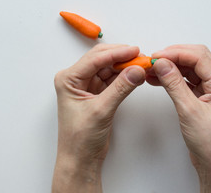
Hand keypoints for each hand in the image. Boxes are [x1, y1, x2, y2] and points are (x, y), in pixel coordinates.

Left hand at [52, 44, 145, 192]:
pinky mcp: (98, 93)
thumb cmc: (80, 139)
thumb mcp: (101, 110)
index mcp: (68, 79)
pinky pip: (113, 79)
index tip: (135, 51)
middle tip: (141, 57)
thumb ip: (121, 88)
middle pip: (102, 59)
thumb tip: (137, 70)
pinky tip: (136, 75)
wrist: (81, 159)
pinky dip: (124, 76)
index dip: (117, 53)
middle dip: (122, 57)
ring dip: (125, 66)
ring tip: (142, 65)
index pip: (95, 59)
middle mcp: (76, 79)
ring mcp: (87, 86)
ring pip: (109, 68)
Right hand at [146, 45, 210, 192]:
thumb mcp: (189, 111)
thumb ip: (174, 84)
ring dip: (171, 67)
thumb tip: (162, 64)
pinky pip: (188, 81)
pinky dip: (173, 79)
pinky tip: (159, 79)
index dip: (176, 53)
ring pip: (190, 69)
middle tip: (153, 61)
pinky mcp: (204, 97)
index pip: (199, 57)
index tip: (156, 56)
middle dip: (173, 57)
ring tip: (152, 70)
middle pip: (196, 59)